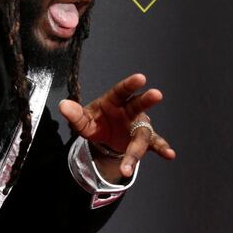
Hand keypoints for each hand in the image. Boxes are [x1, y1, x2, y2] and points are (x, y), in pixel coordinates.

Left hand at [59, 73, 175, 178]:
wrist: (106, 136)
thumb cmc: (96, 122)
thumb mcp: (83, 120)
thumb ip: (75, 114)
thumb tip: (63, 105)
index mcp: (114, 101)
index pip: (122, 91)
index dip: (130, 84)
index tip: (141, 77)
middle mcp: (130, 111)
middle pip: (139, 104)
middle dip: (147, 99)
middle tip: (156, 94)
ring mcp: (138, 125)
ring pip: (142, 133)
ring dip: (141, 145)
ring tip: (146, 152)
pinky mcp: (143, 139)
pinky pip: (154, 144)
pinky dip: (162, 148)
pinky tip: (170, 154)